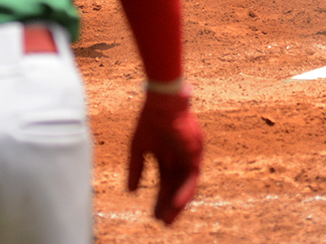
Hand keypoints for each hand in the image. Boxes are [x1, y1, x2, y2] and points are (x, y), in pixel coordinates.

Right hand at [128, 84, 203, 224]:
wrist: (162, 102)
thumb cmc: (150, 119)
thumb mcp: (138, 147)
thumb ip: (136, 169)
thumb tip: (131, 192)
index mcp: (167, 156)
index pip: (166, 183)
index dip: (160, 199)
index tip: (153, 215)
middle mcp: (180, 158)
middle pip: (176, 187)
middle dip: (169, 205)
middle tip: (162, 222)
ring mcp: (189, 155)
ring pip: (186, 185)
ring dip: (178, 203)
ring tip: (168, 219)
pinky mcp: (195, 152)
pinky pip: (193, 176)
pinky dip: (185, 191)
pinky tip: (177, 204)